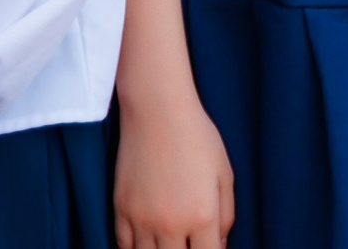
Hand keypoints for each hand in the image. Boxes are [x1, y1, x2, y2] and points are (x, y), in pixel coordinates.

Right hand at [115, 96, 235, 248]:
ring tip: (171, 241)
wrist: (157, 112)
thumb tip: (220, 244)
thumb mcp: (225, 174)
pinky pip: (124, 246)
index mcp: (202, 216)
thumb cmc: (197, 138)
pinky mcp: (121, 211)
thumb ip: (226, 215)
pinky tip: (147, 242)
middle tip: (190, 240)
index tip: (211, 245)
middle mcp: (170, 224)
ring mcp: (141, 220)